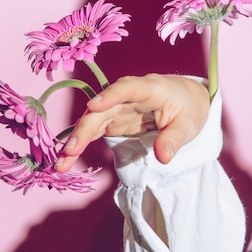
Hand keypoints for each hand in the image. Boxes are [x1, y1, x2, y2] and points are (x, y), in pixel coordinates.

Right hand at [55, 74, 209, 171]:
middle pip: (102, 110)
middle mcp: (128, 96)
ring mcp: (117, 107)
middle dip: (84, 129)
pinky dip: (80, 144)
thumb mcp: (190, 124)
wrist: (186, 99)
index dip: (110, 95)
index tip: (93, 106)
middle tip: (69, 150)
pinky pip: (93, 131)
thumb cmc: (189, 107)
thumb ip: (175, 139)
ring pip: (92, 121)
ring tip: (61, 163)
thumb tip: (163, 157)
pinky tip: (67, 159)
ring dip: (76, 140)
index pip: (128, 88)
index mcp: (151, 88)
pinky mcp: (113, 120)